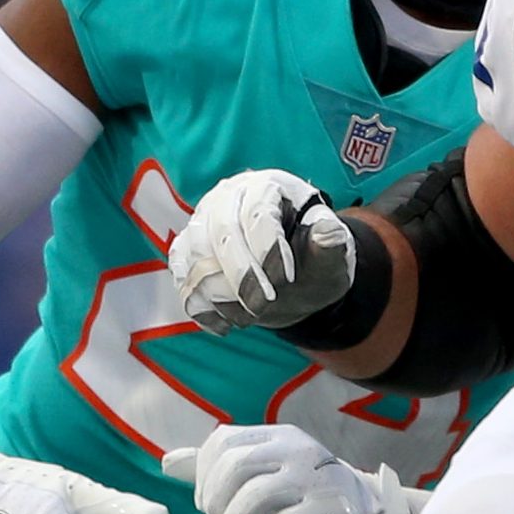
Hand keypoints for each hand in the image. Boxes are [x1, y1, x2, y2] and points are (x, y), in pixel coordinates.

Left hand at [165, 423, 428, 513]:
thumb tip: (167, 462)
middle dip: (213, 505)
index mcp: (278, 436)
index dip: (204, 478)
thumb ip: (218, 466)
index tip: (210, 506)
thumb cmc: (309, 497)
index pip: (222, 442)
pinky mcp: (328, 513)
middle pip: (233, 467)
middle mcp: (297, 450)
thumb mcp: (266, 475)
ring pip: (252, 498)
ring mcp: (314, 480)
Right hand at [173, 168, 355, 331]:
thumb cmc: (312, 262)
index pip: (259, 212)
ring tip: (250, 317)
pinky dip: (200, 306)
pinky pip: (182, 277)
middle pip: (222, 231)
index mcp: (268, 187)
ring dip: (220, 294)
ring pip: (196, 255)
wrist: (291, 280)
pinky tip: (225, 326)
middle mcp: (228, 197)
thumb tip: (329, 232)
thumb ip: (331, 245)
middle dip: (241, 275)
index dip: (269, 247)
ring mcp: (202, 222)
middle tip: (263, 306)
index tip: (285, 279)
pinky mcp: (186, 249)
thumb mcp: (331, 257)